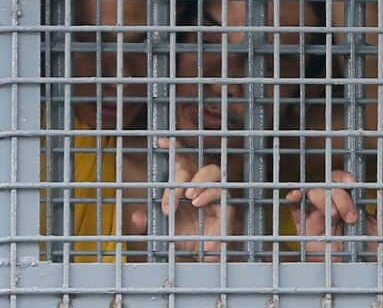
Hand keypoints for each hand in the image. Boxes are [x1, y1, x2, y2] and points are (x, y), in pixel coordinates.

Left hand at [130, 138, 240, 259]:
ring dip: (200, 180)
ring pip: (213, 171)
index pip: (180, 159)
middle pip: (194, 164)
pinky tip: (198, 203)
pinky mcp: (227, 208)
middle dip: (180, 176)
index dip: (173, 147)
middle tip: (173, 196)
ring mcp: (215, 194)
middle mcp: (200, 184)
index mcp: (183, 183)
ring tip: (189, 196)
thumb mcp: (159, 230)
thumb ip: (147, 223)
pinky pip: (223, 193)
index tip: (160, 142)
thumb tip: (136, 217)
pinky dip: (210, 195)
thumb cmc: (180, 237)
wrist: (196, 258)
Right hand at [285, 170, 382, 260]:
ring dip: (325, 202)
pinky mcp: (305, 226)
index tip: (352, 184)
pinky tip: (295, 196)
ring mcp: (318, 213)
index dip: (345, 178)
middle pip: (329, 185)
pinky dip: (293, 199)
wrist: (357, 269)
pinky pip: (295, 208)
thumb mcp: (382, 226)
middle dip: (341, 198)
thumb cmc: (369, 246)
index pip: (344, 180)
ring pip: (314, 193)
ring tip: (335, 218)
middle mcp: (333, 202)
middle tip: (351, 218)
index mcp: (350, 198)